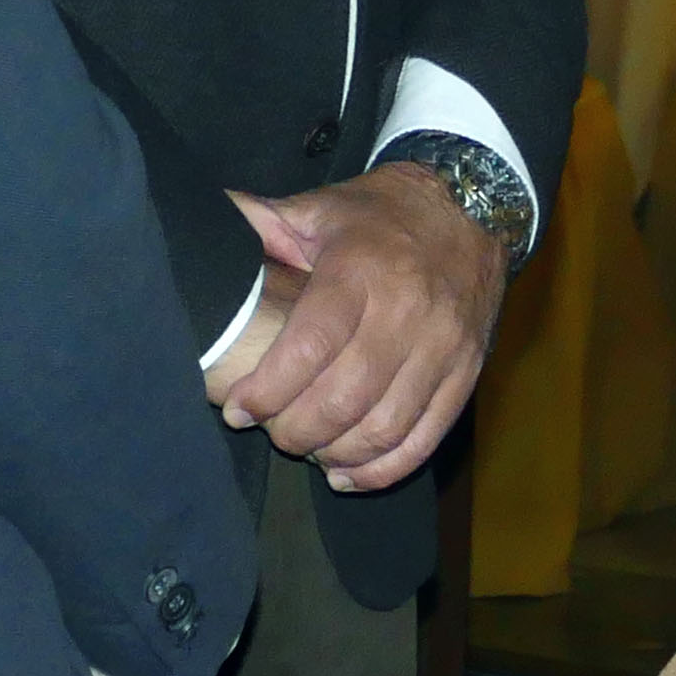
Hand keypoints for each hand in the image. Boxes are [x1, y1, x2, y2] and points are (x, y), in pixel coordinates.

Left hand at [209, 167, 510, 493]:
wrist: (477, 201)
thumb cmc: (384, 213)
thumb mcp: (321, 204)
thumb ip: (261, 223)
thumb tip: (199, 228)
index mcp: (360, 269)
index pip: (310, 346)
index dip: (269, 389)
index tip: (238, 410)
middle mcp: (406, 311)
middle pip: (345, 397)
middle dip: (296, 430)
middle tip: (271, 432)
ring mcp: (442, 345)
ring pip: (384, 426)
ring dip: (336, 452)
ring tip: (306, 449)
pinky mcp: (467, 370)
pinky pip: (426, 436)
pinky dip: (384, 468)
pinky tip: (348, 473)